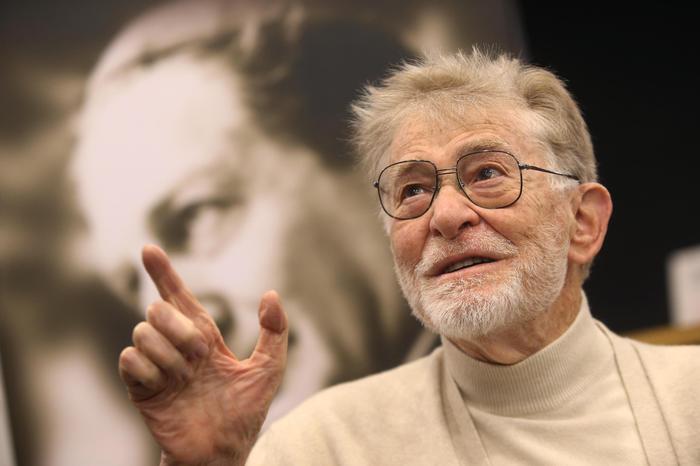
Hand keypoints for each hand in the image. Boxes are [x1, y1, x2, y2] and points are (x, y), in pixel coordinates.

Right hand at [118, 245, 287, 465]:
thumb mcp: (269, 370)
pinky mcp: (140, 388)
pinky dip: (150, 371)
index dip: (164, 272)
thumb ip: (274, 331)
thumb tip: (270, 294)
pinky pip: (130, 361)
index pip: (179, 297)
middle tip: (199, 356)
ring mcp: (156, 366)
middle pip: (157, 310)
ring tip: (185, 379)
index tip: (149, 248)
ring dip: (169, 355)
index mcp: (203, 337)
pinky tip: (166, 387)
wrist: (222, 452)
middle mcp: (176, 346)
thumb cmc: (244, 413)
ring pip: (142, 332)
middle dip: (178, 328)